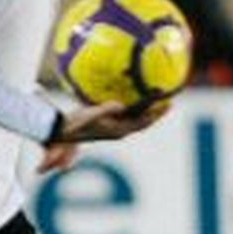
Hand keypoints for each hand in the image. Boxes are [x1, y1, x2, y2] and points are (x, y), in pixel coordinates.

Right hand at [36, 100, 170, 174]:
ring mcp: (114, 129)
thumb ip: (106, 109)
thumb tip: (120, 105)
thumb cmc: (76, 122)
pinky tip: (135, 103)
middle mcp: (120, 131)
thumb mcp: (91, 114)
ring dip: (147, 112)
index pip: (144, 122)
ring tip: (156, 102)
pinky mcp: (108, 125)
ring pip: (137, 120)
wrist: (63, 131)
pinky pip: (128, 117)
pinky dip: (136, 111)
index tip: (168, 104)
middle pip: (144, 122)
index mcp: (119, 130)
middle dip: (156, 113)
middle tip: (169, 103)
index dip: (156, 114)